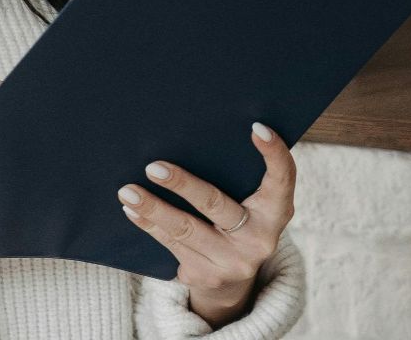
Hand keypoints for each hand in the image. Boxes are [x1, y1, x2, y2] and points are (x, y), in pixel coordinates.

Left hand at [119, 123, 296, 328]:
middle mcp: (258, 239)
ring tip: (128, 190)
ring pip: (185, 229)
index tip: (257, 128)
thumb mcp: (257, 203)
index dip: (274, 153)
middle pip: (216, 204)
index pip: (282, 177)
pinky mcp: (205, 276)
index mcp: (277, 211)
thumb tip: (201, 136)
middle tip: (154, 167)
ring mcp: (231, 261)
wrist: (234, 281)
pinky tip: (133, 211)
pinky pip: (171, 246)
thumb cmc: (243, 221)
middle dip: (182, 184)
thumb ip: (245, 176)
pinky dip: (149, 225)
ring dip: (153, 207)